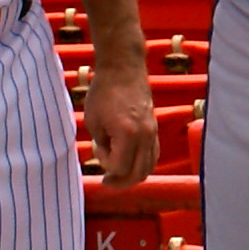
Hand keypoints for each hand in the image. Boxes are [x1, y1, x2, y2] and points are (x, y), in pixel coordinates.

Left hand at [84, 61, 160, 188]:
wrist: (123, 68)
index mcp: (127, 134)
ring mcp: (153, 132)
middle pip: (138, 173)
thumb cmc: (104, 91)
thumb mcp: (93, 121)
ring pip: (149, 167)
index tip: (97, 150)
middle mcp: (145, 136)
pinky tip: (130, 159)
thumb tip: (110, 157)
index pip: (119, 167)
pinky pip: (153, 154)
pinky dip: (142, 163)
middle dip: (121, 181)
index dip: (106, 166)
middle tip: (107, 180)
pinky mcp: (155, 128)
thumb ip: (102, 145)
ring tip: (118, 171)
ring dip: (133, 174)